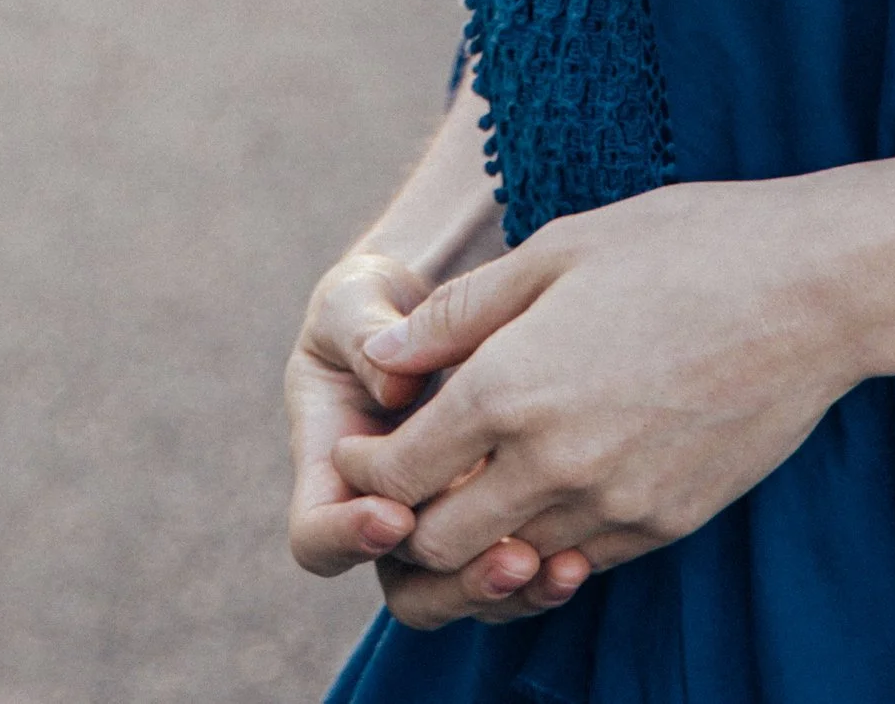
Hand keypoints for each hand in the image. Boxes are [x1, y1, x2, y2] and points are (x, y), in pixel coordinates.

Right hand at [286, 244, 591, 625]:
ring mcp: (441, 522)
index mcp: (331, 467)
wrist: (428, 302)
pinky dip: (540, 578)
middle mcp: (382, 513)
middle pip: (403, 589)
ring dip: (500, 590)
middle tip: (504, 558)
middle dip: (450, 584)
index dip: (347, 537)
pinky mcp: (495, 518)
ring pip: (460, 593)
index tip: (395, 514)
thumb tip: (394, 382)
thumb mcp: (357, 301)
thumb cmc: (377, 302)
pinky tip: (577, 561)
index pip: (317, 537)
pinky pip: (510, 574)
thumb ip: (365, 334)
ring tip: (551, 567)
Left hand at [333, 176, 866, 624]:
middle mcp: (554, 462)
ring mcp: (614, 504)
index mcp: (513, 386)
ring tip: (477, 492)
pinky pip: (578, 561)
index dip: (367, 465)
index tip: (374, 443)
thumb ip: (461, 312)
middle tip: (413, 484)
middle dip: (408, 522)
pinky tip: (552, 494)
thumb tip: (381, 356)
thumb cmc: (683, 245)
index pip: (397, 472)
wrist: (812, 289)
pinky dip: (547, 544)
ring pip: (507, 564)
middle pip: (439, 543)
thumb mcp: (559, 248)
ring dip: (478, 542)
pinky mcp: (664, 524)